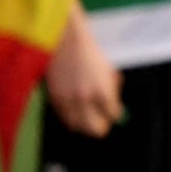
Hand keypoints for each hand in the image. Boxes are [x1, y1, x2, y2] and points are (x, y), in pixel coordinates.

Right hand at [46, 11, 123, 137]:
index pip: (113, 115)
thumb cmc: (90, 55)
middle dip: (101, 128)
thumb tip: (116, 113)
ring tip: (88, 118)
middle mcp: (86, 99)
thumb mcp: (108, 72)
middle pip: (95, 128)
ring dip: (84, 125)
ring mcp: (68, 100)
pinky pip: (64, 117)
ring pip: (77, 126)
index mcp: (103, 91)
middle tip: (103, 124)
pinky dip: (71, 117)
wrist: (66, 42)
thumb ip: (112, 91)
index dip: (114, 115)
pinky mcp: (54, 98)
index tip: (114, 113)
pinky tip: (75, 110)